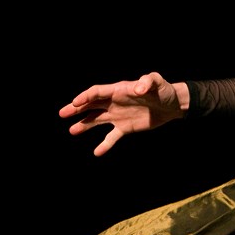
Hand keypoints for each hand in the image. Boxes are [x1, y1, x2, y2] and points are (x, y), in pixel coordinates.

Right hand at [59, 72, 185, 156]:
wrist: (173, 105)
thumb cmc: (164, 90)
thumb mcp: (158, 82)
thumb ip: (148, 82)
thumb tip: (138, 89)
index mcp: (119, 90)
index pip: (98, 92)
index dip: (86, 96)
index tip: (76, 103)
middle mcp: (115, 102)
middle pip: (91, 105)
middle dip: (76, 108)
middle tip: (62, 113)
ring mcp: (118, 115)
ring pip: (96, 120)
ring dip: (84, 125)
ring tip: (72, 130)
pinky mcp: (125, 127)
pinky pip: (111, 137)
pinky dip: (104, 144)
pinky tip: (97, 152)